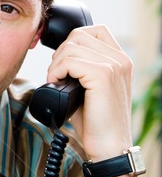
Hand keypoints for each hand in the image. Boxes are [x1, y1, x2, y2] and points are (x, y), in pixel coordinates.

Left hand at [45, 24, 133, 161]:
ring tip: (57, 81)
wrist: (108, 146)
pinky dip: (56, 71)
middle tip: (57, 75)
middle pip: (77, 35)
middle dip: (60, 54)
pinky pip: (69, 61)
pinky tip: (58, 84)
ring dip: (55, 64)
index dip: (71, 42)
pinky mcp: (103, 75)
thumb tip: (59, 53)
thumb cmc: (96, 120)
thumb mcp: (91, 86)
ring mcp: (114, 65)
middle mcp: (120, 59)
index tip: (63, 63)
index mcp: (120, 59)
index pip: (92, 30)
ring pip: (70, 47)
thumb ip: (84, 65)